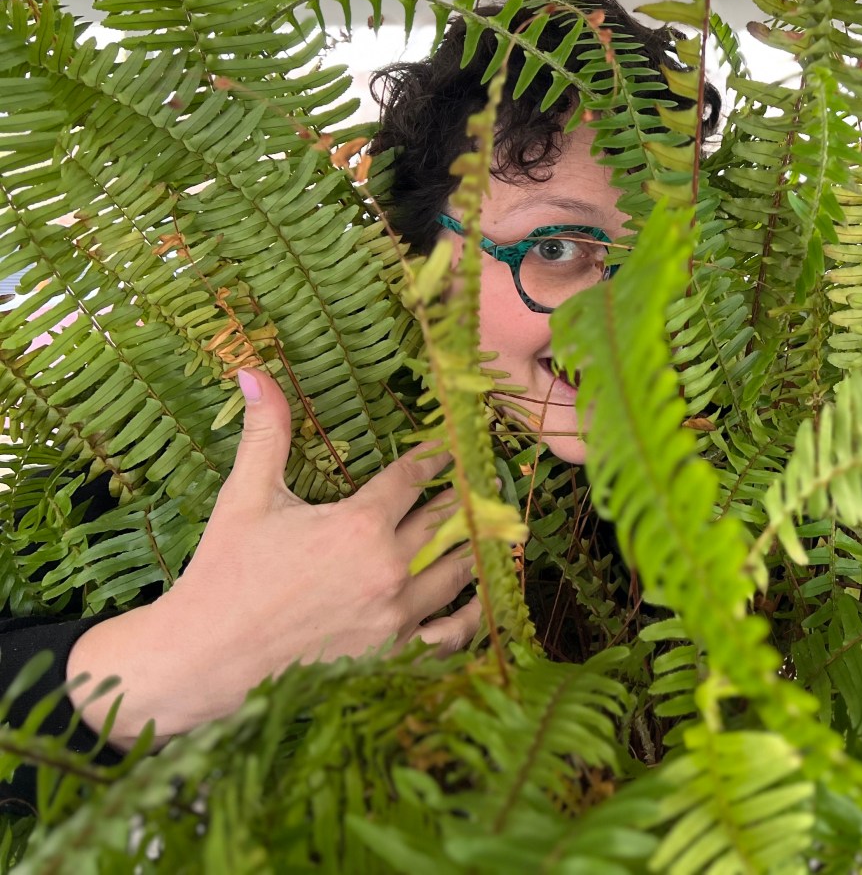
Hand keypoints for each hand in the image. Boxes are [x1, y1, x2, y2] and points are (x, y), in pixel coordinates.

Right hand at [66, 368, 481, 749]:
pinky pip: (452, 634)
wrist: (202, 660)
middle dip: (465, 497)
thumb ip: (264, 433)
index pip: (416, 476)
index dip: (437, 457)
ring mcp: (395, 615)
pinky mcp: (393, 654)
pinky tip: (478, 599)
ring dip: (475, 547)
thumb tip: (252, 370)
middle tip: (484, 480)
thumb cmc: (223, 574)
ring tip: (491, 529)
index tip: (453, 445)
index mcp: (358, 524)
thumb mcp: (245, 497)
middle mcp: (388, 568)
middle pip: (448, 520)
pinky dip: (471, 615)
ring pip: (459, 571)